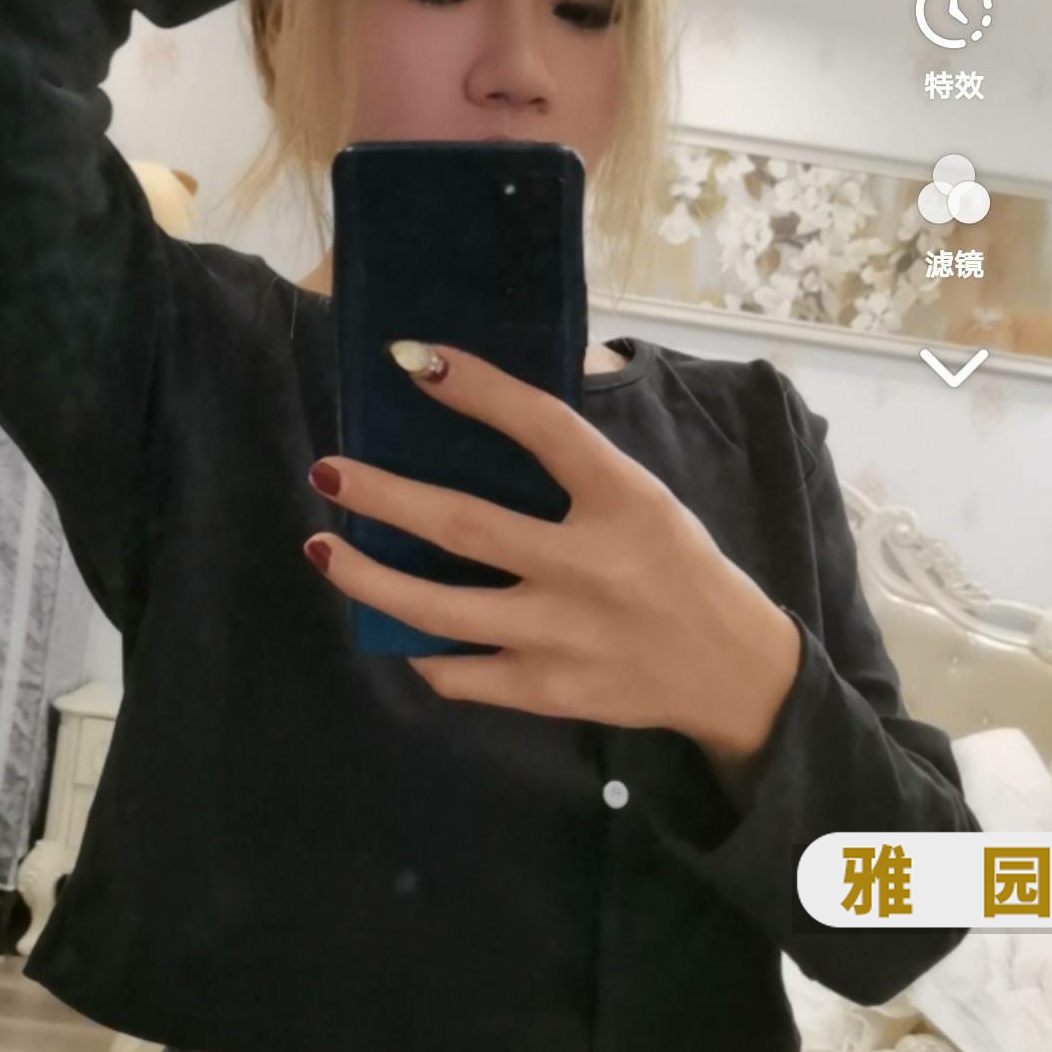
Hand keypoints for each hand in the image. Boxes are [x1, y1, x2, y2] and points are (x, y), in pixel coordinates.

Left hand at [305, 342, 801, 751]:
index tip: (413, 360)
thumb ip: (577, 468)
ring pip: (439, 609)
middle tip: (328, 471)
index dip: (477, 389)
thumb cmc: (678, 570)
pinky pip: (458, 673)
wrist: (730, 673)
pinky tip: (390, 627)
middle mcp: (589, 565)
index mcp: (624, 501)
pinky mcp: (547, 690)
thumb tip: (486, 416)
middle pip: (463, 525)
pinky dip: (417, 650)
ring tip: (322, 550)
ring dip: (369, 579)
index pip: (544, 427)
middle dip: (384, 496)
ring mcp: (562, 634)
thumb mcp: (645, 500)